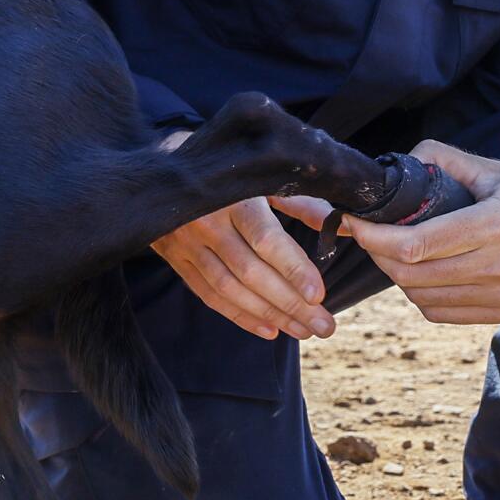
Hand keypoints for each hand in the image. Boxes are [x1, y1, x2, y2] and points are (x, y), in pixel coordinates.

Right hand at [151, 132, 336, 340]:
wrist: (163, 169)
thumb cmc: (227, 169)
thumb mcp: (262, 177)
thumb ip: (299, 201)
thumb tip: (337, 225)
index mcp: (232, 197)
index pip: (265, 239)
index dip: (292, 268)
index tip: (317, 294)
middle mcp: (206, 222)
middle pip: (250, 272)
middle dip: (289, 303)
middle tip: (323, 325)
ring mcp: (186, 243)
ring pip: (228, 289)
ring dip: (268, 314)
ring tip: (303, 330)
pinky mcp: (176, 259)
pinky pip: (208, 294)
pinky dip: (238, 316)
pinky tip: (268, 329)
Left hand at [344, 140, 499, 323]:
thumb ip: (448, 163)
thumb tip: (403, 160)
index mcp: (497, 223)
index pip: (416, 243)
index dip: (372, 235)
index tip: (354, 221)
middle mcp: (499, 264)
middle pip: (411, 273)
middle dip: (377, 254)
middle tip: (369, 235)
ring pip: (422, 296)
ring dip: (397, 275)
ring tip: (395, 252)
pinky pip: (443, 313)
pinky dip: (420, 295)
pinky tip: (421, 274)